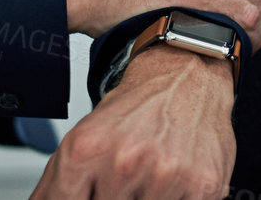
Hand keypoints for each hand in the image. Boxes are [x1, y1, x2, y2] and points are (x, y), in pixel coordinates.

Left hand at [30, 45, 234, 199]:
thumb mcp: (85, 139)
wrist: (188, 74)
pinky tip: (174, 179)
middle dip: (113, 195)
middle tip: (123, 180)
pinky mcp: (201, 186)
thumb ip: (59, 186)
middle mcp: (124, 162)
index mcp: (86, 150)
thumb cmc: (139, 107)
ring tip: (150, 174)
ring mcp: (165, 176)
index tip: (90, 193)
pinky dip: (175, 198)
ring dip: (145, 198)